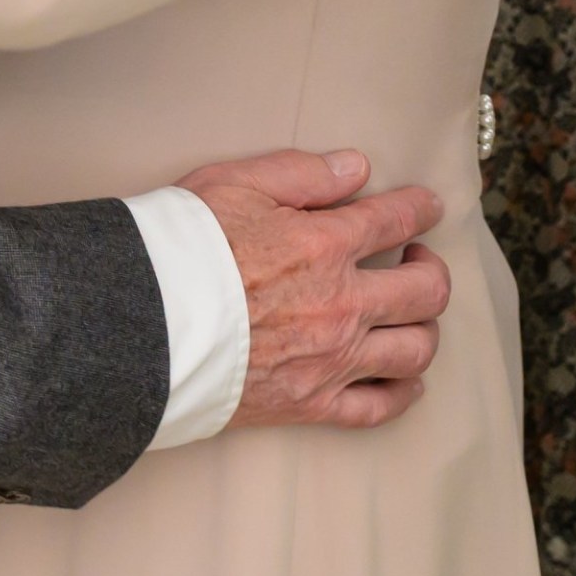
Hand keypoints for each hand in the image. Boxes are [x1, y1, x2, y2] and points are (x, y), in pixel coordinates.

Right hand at [178, 147, 448, 429]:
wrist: (143, 325)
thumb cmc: (182, 247)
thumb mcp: (233, 184)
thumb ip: (300, 173)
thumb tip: (355, 167)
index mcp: (324, 244)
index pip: (395, 220)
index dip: (420, 208)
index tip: (428, 205)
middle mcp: (342, 304)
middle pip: (425, 291)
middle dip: (431, 269)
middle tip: (417, 259)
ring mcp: (332, 359)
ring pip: (415, 349)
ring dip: (425, 327)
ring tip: (410, 313)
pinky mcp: (312, 403)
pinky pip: (379, 407)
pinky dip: (404, 393)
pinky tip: (407, 379)